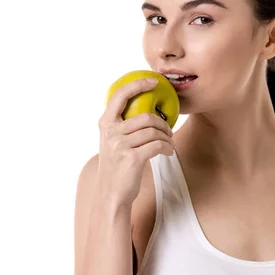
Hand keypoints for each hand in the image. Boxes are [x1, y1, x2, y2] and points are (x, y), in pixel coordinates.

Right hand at [98, 77, 174, 206]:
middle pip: (146, 117)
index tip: (153, 81)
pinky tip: (168, 152)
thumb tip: (148, 113)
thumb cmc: (117, 167)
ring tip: (169, 144)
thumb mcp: (114, 143)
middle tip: (169, 132)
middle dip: (163, 124)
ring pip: (154, 132)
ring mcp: (120, 145)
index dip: (138, 85)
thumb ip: (124, 127)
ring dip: (167, 138)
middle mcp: (111, 132)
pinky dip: (167, 147)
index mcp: (106, 124)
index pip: (120, 95)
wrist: (111, 194)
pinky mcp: (132, 158)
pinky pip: (158, 145)